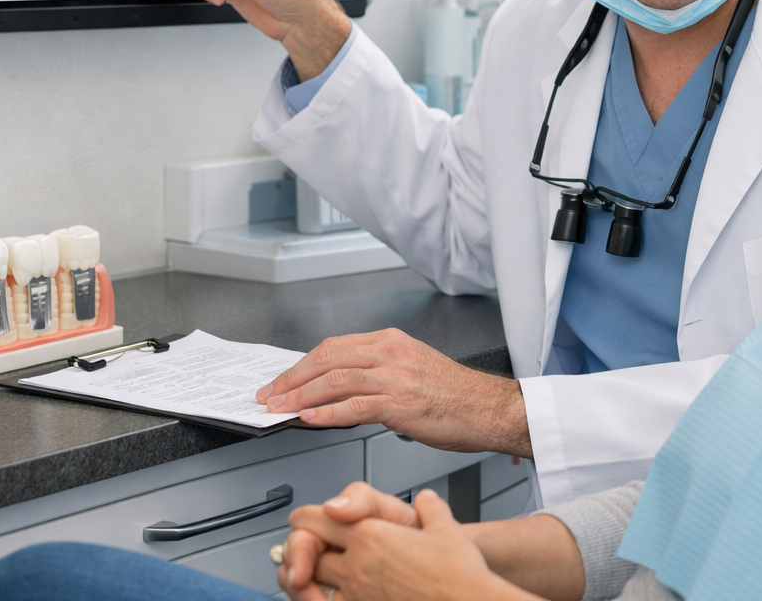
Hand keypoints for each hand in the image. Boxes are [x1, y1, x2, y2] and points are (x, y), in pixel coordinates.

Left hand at [257, 328, 531, 455]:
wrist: (490, 408)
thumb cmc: (456, 397)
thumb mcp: (412, 371)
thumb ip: (377, 375)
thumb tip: (339, 394)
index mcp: (391, 341)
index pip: (333, 347)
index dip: (301, 365)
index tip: (283, 380)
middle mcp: (390, 352)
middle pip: (327, 358)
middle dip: (292, 378)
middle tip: (270, 394)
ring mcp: (395, 375)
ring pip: (335, 379)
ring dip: (300, 395)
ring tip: (280, 408)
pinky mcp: (401, 401)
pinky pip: (353, 406)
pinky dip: (326, 413)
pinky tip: (309, 419)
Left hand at [292, 488, 520, 600]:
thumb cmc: (458, 573)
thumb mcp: (446, 527)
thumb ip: (430, 509)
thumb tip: (427, 500)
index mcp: (370, 535)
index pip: (313, 520)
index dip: (304, 519)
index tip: (304, 522)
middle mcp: (356, 565)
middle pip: (305, 553)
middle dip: (303, 551)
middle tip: (306, 552)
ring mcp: (357, 595)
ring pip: (309, 587)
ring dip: (307, 582)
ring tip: (309, 581)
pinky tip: (332, 599)